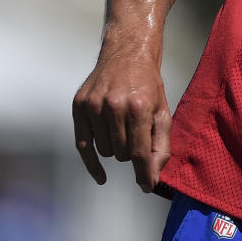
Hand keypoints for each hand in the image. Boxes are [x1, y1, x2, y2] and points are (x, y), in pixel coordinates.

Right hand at [71, 44, 171, 192]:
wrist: (128, 54)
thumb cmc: (148, 85)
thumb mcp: (162, 111)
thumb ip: (160, 146)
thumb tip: (152, 179)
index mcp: (139, 107)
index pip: (140, 152)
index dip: (144, 173)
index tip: (147, 187)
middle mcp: (114, 106)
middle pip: (122, 154)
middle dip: (132, 151)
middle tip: (138, 133)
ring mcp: (93, 106)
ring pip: (104, 151)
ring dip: (115, 148)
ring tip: (123, 128)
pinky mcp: (79, 106)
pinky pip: (82, 146)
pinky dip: (92, 164)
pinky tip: (101, 176)